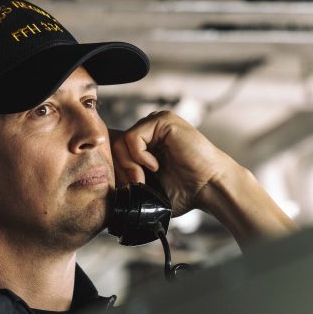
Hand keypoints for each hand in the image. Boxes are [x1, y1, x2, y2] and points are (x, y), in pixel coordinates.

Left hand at [110, 111, 238, 215]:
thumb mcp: (148, 189)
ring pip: (120, 141)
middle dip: (120, 170)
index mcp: (146, 143)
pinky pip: (133, 137)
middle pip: (113, 145)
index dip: (114, 170)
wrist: (210, 188)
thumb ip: (129, 182)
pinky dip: (139, 157)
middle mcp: (149, 129)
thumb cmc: (186, 192)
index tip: (126, 188)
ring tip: (145, 179)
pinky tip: (155, 166)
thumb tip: (101, 190)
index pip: (114, 148)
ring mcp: (156, 122)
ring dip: (129, 165)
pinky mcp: (162, 121)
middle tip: (136, 186)